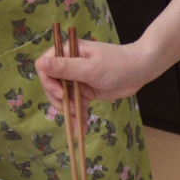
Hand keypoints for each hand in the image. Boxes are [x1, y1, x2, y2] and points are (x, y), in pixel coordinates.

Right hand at [35, 40, 152, 112]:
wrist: (141, 71)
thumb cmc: (117, 65)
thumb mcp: (90, 68)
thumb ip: (65, 68)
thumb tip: (39, 63)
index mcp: (68, 53)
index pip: (45, 68)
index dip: (49, 84)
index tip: (62, 94)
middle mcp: (70, 65)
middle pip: (52, 86)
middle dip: (60, 101)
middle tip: (72, 111)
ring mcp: (77, 79)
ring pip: (64, 98)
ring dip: (69, 112)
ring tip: (79, 123)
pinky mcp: (86, 91)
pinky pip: (76, 105)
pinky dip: (78, 116)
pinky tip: (82, 127)